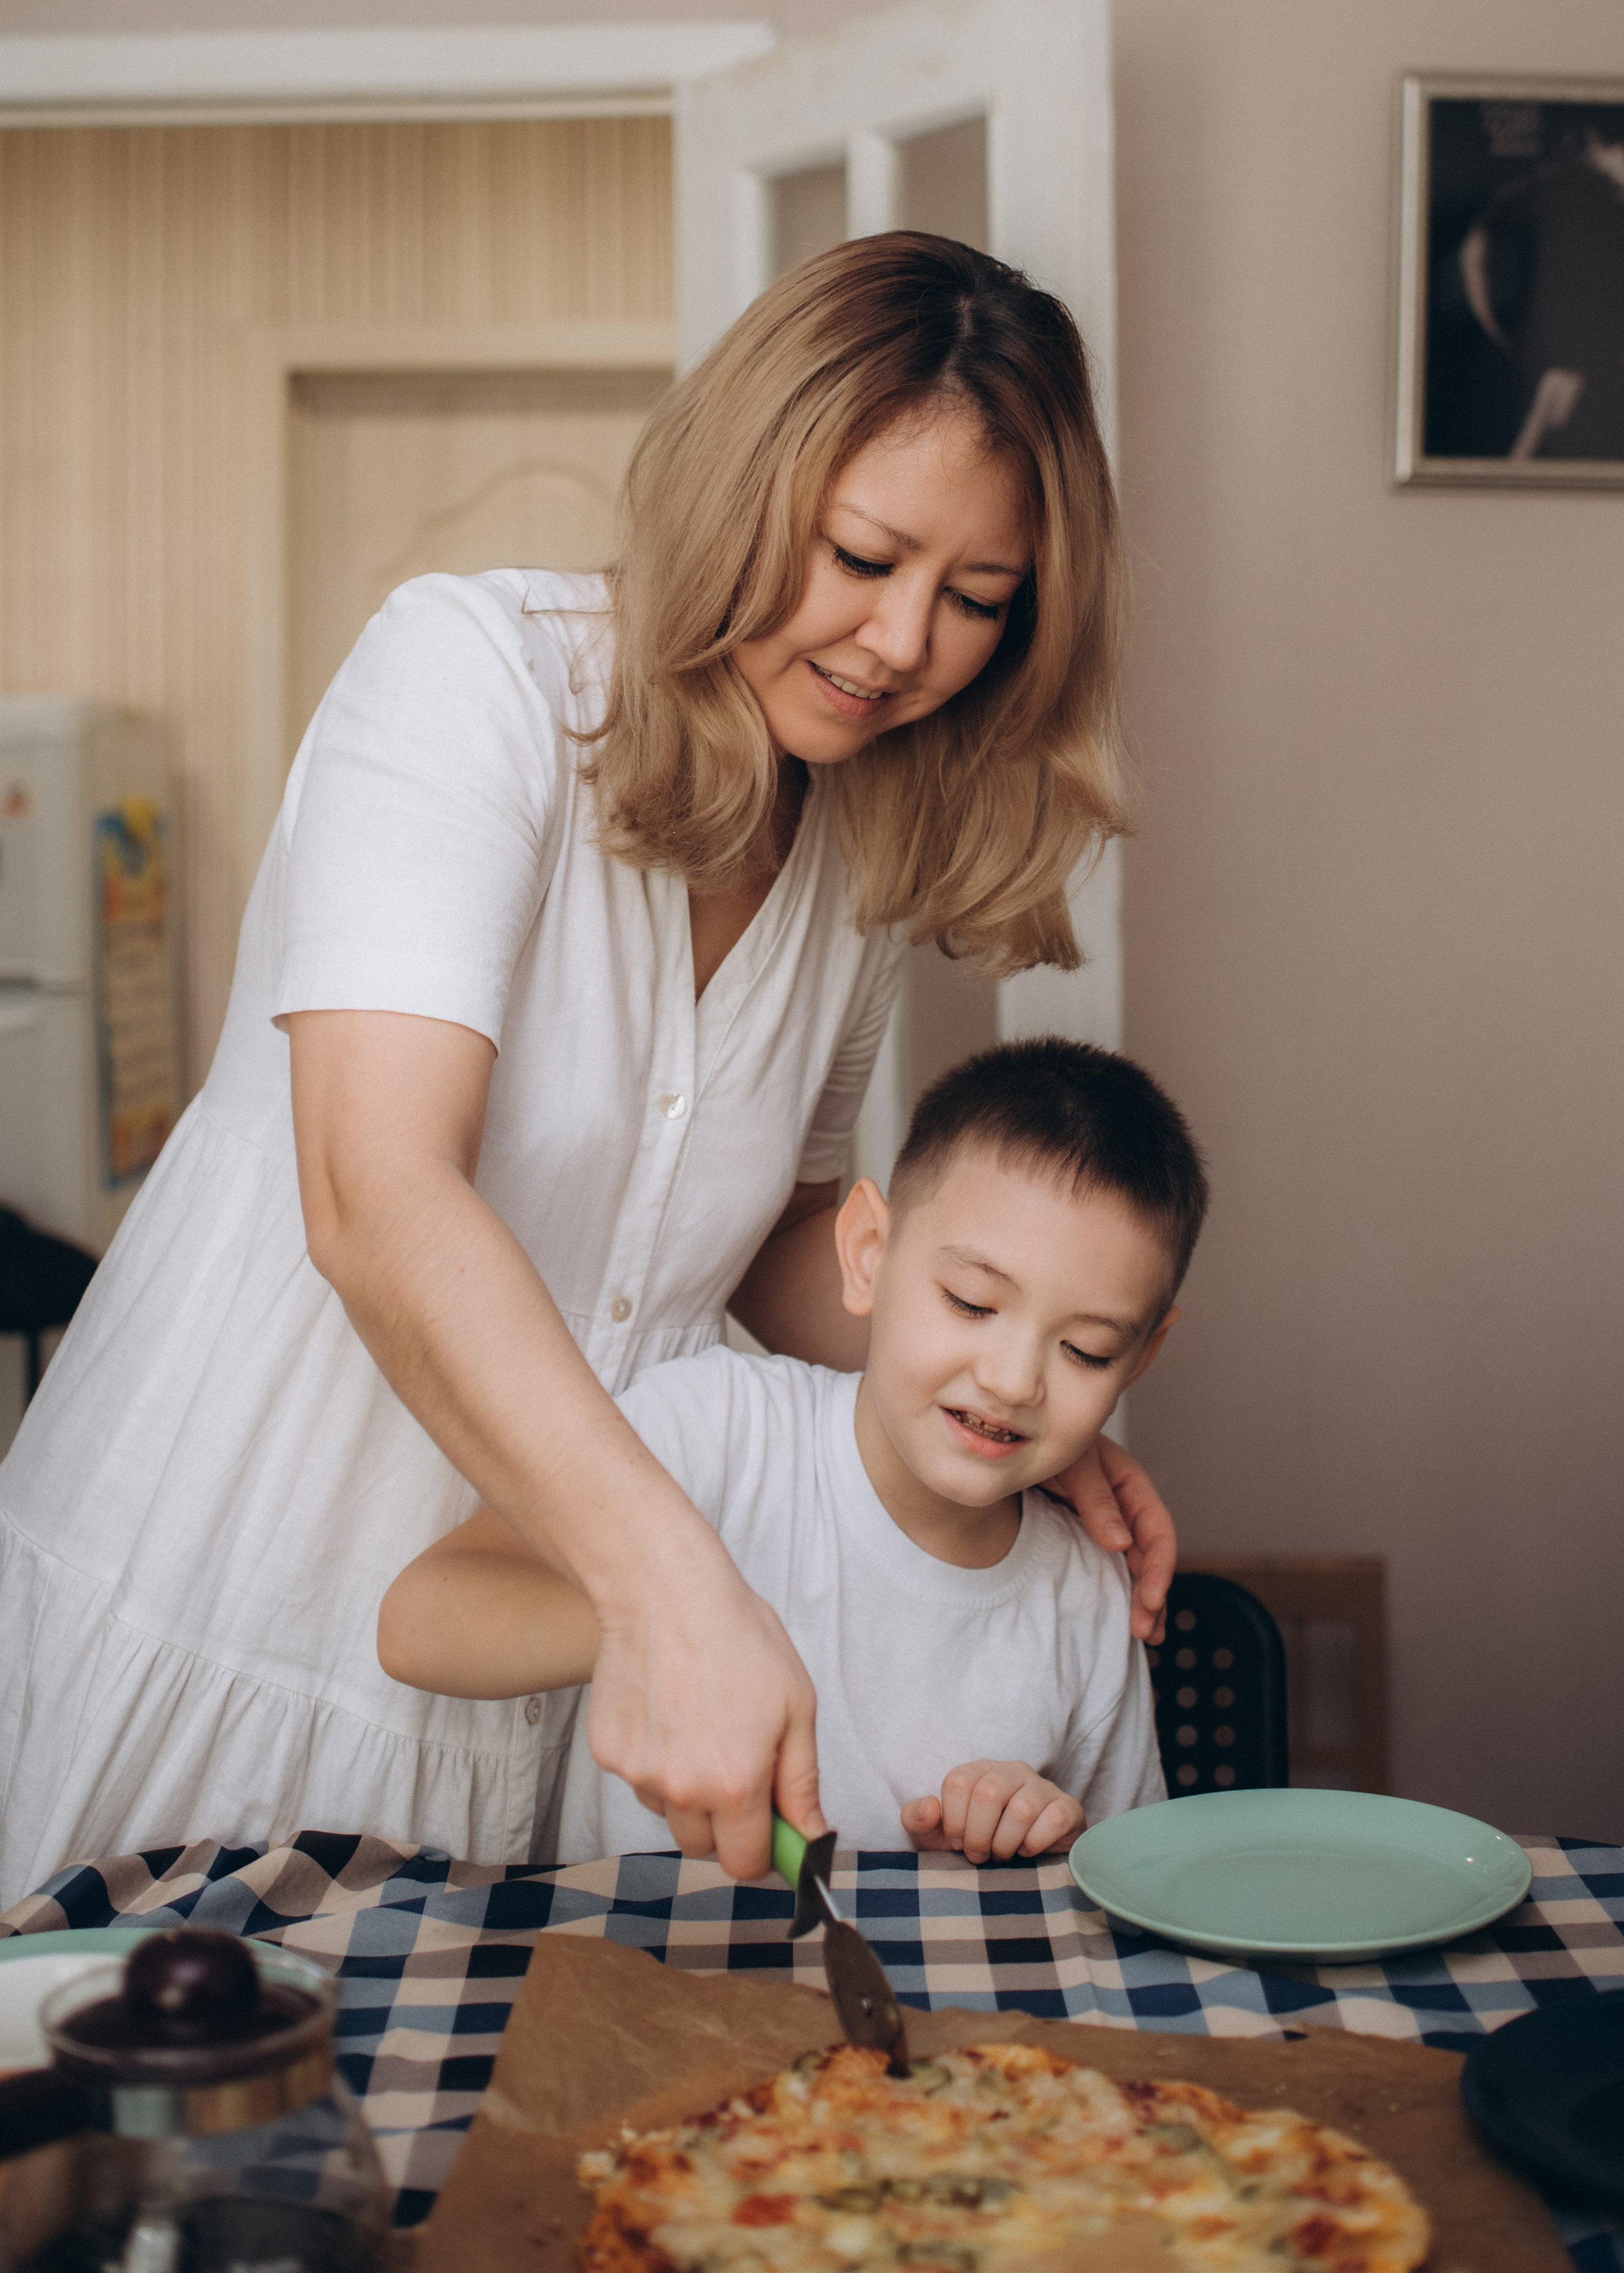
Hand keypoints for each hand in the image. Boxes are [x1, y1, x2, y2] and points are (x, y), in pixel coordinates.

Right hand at [587, 1541, 825, 1881]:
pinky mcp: (608, 1753)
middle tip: (737, 1765)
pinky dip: (656, 1758)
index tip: (771, 1826)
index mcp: (735, 1785)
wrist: (664, 1592)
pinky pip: (640, 1778)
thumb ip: (801, 1783)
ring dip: (687, 1789)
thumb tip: (809, 1838)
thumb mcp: (796, 1706)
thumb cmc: (738, 1637)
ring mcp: (638, 1773)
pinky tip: (668, 1709)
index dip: (763, 1850)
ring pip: (669, 1811)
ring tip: (700, 1722)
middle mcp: (681, 1790)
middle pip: (702, 1847)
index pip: (745, 1863)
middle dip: (725, 1823)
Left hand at [900, 1761, 1085, 1863]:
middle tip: (980, 1856)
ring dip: (1005, 1843)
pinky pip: (1052, 1820)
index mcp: (979, 1771)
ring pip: (1021, 1809)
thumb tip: (928, 1805)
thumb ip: (918, 1821)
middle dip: (978, 1835)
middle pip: (988, 1793)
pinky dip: (1034, 1844)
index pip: (957, 1782)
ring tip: (1003, 1854)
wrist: (1026, 1869)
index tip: (958, 1843)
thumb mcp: (940, 1840)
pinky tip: (1028, 1851)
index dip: (953, 1820)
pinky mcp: (1068, 1807)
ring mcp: (1042, 1786)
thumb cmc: (979, 1847)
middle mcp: (1012, 1770)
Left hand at [1044, 1436, 1175, 1644]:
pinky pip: (1108, 1567)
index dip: (1158, 1568)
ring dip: (1143, 1600)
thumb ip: (1096, 1499)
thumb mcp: (1074, 1463)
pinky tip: (1120, 1616)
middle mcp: (1124, 1507)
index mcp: (1130, 1484)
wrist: (1009, 1442)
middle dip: (1152, 1595)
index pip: (1157, 1531)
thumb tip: (1122, 1544)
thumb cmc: (1045, 1438)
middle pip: (1149, 1556)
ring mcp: (1106, 1523)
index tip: (1150, 1600)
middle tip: (1146, 1632)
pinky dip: (1117, 1591)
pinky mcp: (1084, 1535)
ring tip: (1146, 1636)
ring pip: (1133, 1567)